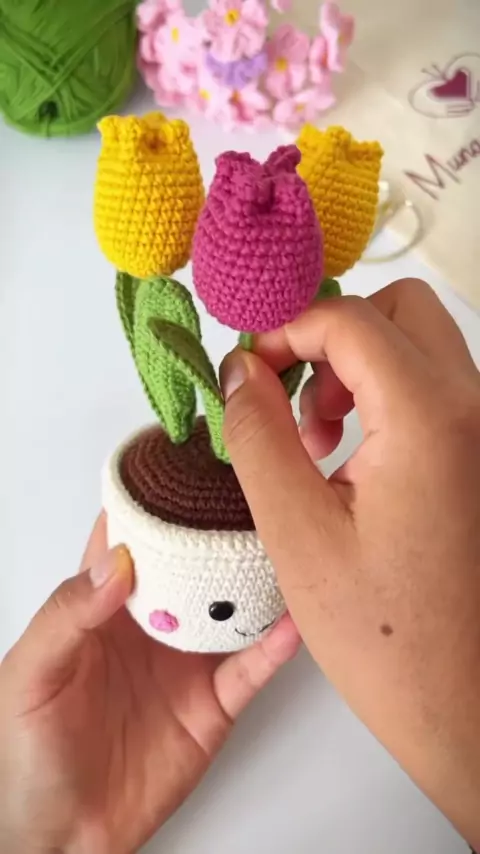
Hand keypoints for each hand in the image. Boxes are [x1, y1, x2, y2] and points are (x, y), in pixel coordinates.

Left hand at [0, 516, 299, 853]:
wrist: (65, 837)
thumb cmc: (29, 751)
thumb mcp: (31, 674)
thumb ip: (68, 615)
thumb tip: (116, 562)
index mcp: (104, 604)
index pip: (132, 535)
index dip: (154, 495)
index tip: (187, 459)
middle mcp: (153, 621)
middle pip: (193, 559)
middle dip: (218, 522)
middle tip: (254, 486)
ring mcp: (188, 659)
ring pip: (232, 603)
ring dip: (259, 574)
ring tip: (287, 539)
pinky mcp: (215, 702)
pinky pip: (252, 667)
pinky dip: (276, 645)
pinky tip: (295, 621)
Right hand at [221, 278, 479, 849]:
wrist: (467, 706)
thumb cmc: (384, 637)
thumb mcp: (295, 532)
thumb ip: (257, 435)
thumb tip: (241, 369)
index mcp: (430, 418)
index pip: (349, 319)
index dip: (284, 331)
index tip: (248, 374)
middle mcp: (476, 409)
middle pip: (399, 311)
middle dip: (333, 337)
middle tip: (293, 398)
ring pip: (420, 345)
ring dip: (360, 367)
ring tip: (318, 437)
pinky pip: (436, 389)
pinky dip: (389, 395)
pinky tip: (354, 457)